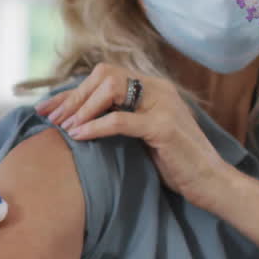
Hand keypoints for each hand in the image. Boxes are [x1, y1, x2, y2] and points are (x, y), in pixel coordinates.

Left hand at [36, 62, 232, 207]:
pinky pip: (120, 120)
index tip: (48, 108)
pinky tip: (79, 136)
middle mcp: (157, 88)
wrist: (211, 182)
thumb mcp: (144, 133)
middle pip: (102, 77)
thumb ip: (121, 118)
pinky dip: (95, 127)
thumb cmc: (175, 162)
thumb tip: (79, 118)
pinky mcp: (164, 127)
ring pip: (110, 90)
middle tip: (51, 119)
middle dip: (72, 97)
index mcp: (152, 87)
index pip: (103, 76)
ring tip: (64, 128)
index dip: (72, 91)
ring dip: (82, 109)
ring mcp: (162, 105)